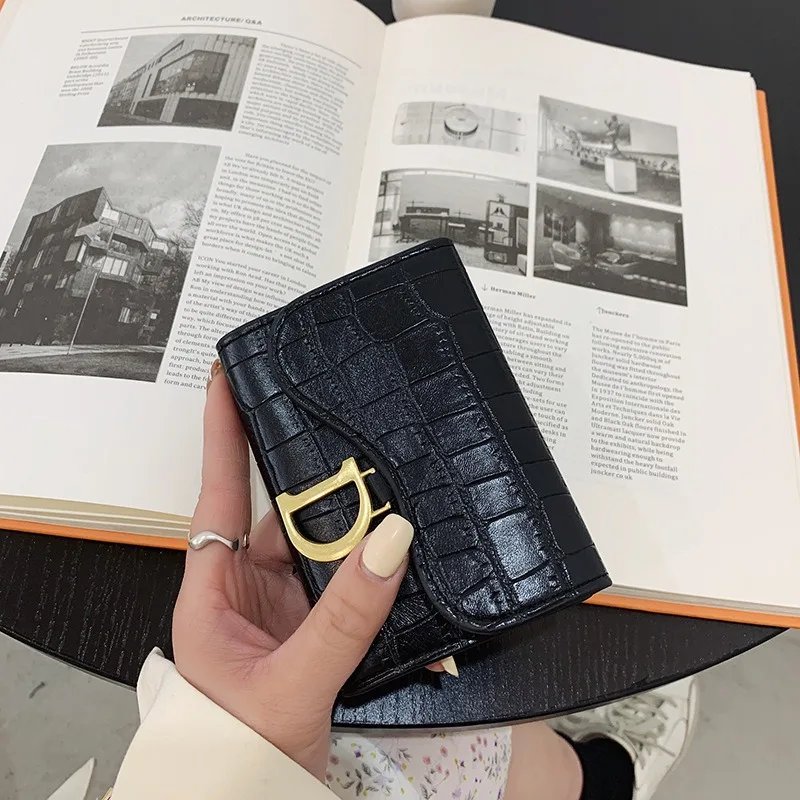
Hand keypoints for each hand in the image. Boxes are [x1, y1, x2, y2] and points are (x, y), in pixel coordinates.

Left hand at [172, 365, 413, 779]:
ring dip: (357, 528)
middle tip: (355, 433)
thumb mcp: (289, 687)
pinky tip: (402, 554)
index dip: (222, 432)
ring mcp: (287, 609)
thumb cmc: (234, 758)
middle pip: (286, 514)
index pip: (216, 492)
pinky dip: (375, 569)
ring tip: (393, 491)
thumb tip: (388, 544)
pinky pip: (350, 583)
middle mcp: (248, 592)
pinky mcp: (321, 630)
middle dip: (320, 477)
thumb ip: (342, 619)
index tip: (228, 376)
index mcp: (212, 594)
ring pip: (326, 547)